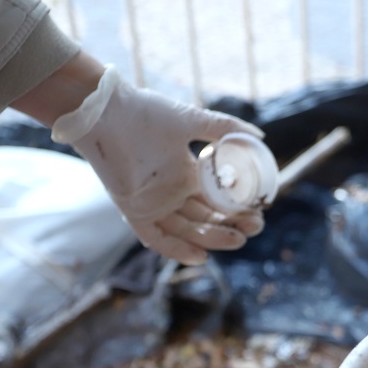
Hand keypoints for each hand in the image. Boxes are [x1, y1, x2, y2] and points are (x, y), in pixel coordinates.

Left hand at [51, 66, 268, 264]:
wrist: (106, 110)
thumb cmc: (145, 111)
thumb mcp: (193, 120)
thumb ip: (226, 128)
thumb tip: (260, 138)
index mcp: (186, 173)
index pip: (217, 199)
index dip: (238, 208)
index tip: (258, 212)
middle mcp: (171, 192)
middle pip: (206, 218)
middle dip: (231, 226)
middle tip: (253, 228)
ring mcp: (153, 204)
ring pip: (186, 230)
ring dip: (212, 238)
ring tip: (237, 240)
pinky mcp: (133, 212)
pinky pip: (156, 238)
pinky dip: (176, 250)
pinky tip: (201, 257)